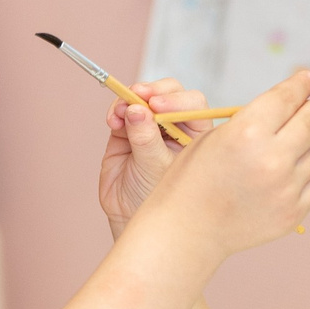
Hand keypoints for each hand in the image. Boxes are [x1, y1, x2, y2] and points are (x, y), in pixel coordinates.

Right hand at [98, 77, 211, 236]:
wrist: (130, 216)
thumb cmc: (158, 199)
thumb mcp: (156, 168)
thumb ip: (146, 139)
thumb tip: (136, 109)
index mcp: (196, 135)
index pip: (193, 105)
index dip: (176, 100)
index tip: (157, 105)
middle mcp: (176, 126)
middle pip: (169, 94)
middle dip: (153, 92)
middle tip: (138, 95)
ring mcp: (151, 126)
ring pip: (143, 98)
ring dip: (130, 99)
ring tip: (119, 112)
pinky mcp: (128, 129)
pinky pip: (122, 110)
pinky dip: (116, 110)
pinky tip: (113, 120)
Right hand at [139, 68, 309, 254]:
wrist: (187, 231)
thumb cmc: (192, 179)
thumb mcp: (213, 137)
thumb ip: (253, 121)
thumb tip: (292, 106)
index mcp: (247, 133)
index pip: (286, 98)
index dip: (301, 84)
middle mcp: (272, 159)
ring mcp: (286, 188)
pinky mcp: (294, 211)